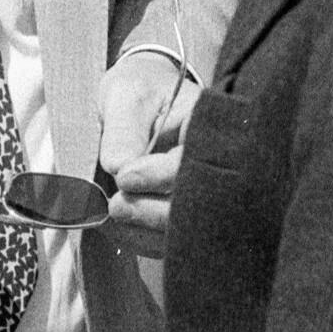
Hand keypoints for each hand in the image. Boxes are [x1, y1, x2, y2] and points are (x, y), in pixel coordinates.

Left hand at [96, 48, 192, 258]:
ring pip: (188, 229)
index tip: (125, 177)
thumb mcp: (126, 97)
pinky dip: (146, 239)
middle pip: (200, 204)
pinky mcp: (190, 213)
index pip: (197, 162)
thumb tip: (120, 171)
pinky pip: (174, 239)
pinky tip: (122, 227)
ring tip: (114, 213)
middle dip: (153, 211)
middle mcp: (218, 164)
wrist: (146, 101)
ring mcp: (207, 192)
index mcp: (210, 127)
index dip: (161, 176)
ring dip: (146, 230)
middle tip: (116, 206)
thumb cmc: (140, 92)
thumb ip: (123, 131)